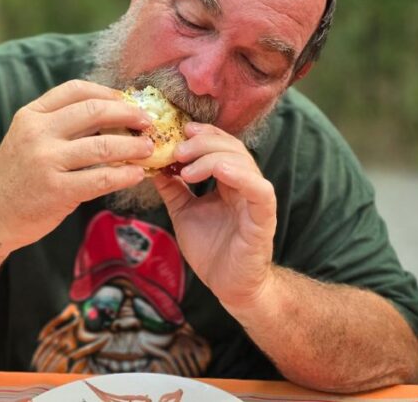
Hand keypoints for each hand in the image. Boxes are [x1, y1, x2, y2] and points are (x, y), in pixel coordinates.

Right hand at [0, 80, 153, 252]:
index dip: (108, 93)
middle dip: (129, 114)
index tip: (129, 101)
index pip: (76, 90)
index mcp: (31, 115)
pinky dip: (125, 175)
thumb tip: (110, 113)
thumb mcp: (28, 139)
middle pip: (94, 111)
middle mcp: (37, 133)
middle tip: (148, 122)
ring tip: (150, 148)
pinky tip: (138, 174)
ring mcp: (46, 161)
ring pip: (104, 145)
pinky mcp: (56, 190)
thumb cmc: (16, 176)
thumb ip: (60, 124)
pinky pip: (101, 178)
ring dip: (134, 145)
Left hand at [152, 122, 276, 311]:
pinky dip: (241, 175)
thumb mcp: (183, 212)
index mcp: (228, 181)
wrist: (229, 286)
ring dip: (213, 157)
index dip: (202, 134)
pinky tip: (220, 171)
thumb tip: (153, 166)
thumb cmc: (211, 250)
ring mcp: (256, 199)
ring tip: (186, 166)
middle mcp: (245, 185)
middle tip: (178, 149)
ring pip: (243, 162)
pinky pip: (259, 190)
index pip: (220, 144)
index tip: (178, 131)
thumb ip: (173, 189)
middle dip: (203, 142)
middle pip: (231, 147)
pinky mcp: (264, 217)